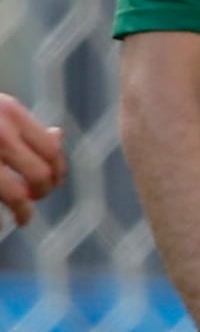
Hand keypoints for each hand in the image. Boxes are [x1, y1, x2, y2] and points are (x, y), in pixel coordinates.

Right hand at [0, 96, 61, 226]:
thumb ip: (20, 123)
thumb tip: (58, 136)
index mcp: (9, 112)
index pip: (52, 150)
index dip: (58, 172)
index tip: (53, 183)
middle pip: (39, 174)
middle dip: (41, 192)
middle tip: (33, 200)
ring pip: (16, 195)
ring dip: (23, 212)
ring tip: (22, 219)